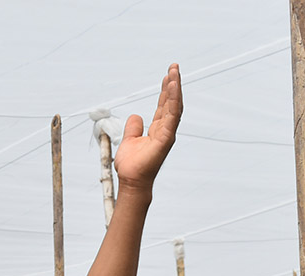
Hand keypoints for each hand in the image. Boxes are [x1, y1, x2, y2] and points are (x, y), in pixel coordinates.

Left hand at [114, 64, 182, 193]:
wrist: (131, 180)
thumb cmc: (132, 165)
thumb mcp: (129, 140)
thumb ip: (133, 127)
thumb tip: (136, 116)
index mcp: (158, 129)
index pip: (164, 105)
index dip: (166, 90)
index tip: (168, 75)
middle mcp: (165, 130)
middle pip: (171, 103)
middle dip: (173, 84)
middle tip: (174, 67)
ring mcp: (167, 134)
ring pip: (174, 107)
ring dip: (175, 89)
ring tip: (175, 72)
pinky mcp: (166, 138)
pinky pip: (171, 116)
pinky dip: (172, 101)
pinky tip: (172, 87)